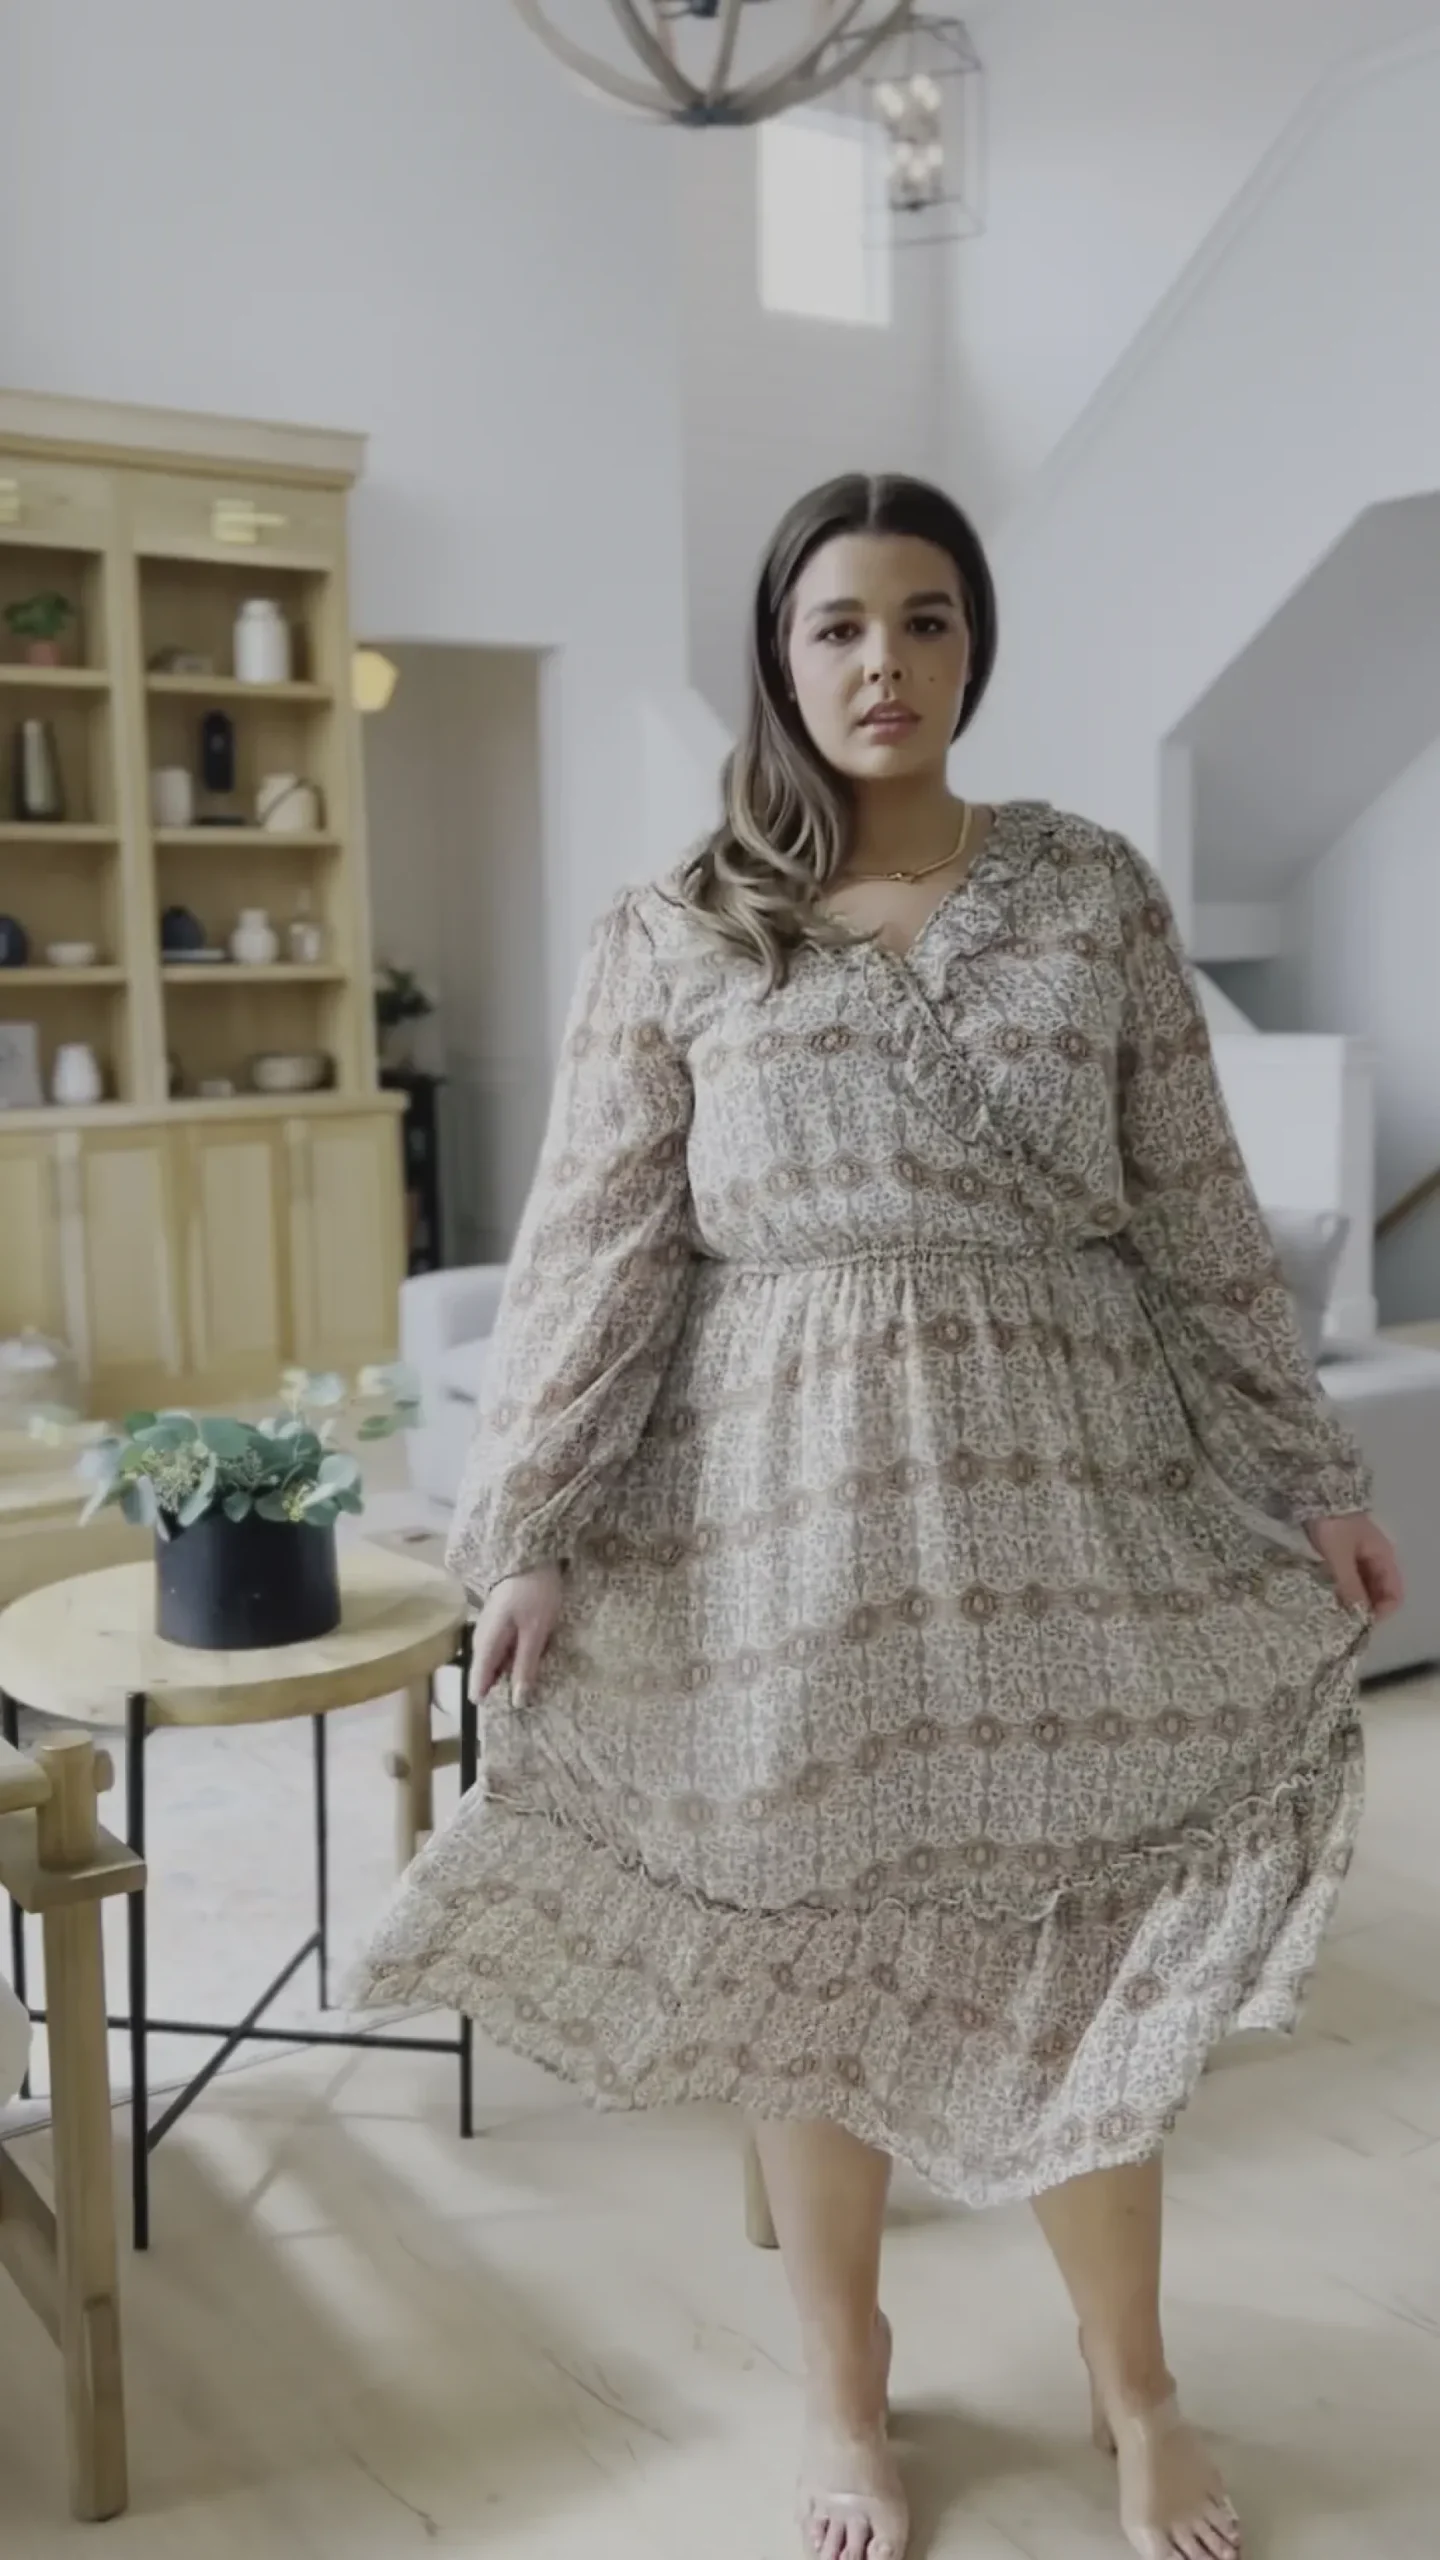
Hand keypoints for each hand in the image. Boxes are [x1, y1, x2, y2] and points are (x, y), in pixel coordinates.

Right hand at [469, 1565, 564, 1705]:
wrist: (532, 1552)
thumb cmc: (536, 1593)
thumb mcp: (536, 1632)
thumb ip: (525, 1666)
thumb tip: (517, 1701)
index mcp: (486, 1643)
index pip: (477, 1683)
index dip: (488, 1702)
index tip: (502, 1722)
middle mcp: (481, 1638)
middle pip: (486, 1674)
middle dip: (500, 1690)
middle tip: (521, 1711)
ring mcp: (490, 1628)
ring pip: (495, 1662)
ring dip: (508, 1675)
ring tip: (527, 1690)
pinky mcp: (501, 1621)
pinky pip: (503, 1649)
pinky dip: (513, 1659)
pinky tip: (527, 1664)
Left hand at [1304, 1513, 1403, 1619]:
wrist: (1311, 1492)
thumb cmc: (1329, 1523)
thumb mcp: (1338, 1556)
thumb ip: (1349, 1585)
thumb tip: (1358, 1616)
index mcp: (1382, 1556)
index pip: (1394, 1594)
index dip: (1381, 1612)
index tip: (1360, 1624)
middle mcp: (1373, 1558)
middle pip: (1377, 1593)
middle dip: (1364, 1609)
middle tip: (1343, 1623)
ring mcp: (1356, 1555)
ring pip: (1360, 1587)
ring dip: (1350, 1600)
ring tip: (1332, 1612)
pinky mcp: (1338, 1553)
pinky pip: (1345, 1578)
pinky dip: (1339, 1589)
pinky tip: (1325, 1596)